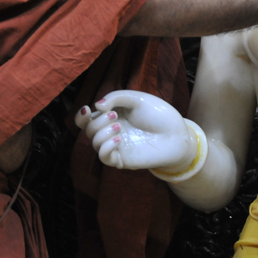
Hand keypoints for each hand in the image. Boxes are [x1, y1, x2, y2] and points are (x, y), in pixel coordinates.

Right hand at [75, 90, 193, 170]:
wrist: (176, 133)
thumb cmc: (158, 114)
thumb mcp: (137, 99)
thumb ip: (115, 97)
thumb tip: (96, 106)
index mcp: (112, 116)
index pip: (87, 119)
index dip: (81, 116)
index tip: (87, 109)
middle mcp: (111, 132)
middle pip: (89, 129)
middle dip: (98, 121)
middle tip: (116, 116)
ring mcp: (117, 146)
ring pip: (94, 143)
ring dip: (102, 133)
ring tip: (119, 126)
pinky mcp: (123, 159)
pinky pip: (104, 158)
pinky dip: (106, 147)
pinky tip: (118, 139)